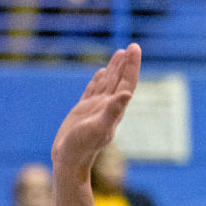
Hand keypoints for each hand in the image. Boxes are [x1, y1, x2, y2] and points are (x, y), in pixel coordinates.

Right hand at [51, 44, 141, 177]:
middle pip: (119, 80)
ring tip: (120, 53)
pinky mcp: (82, 111)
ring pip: (107, 83)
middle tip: (132, 46)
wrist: (69, 160)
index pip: (126, 82)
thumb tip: (127, 94)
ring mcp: (95, 108)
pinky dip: (98, 80)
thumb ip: (113, 111)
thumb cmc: (83, 147)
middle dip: (126, 63)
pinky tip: (101, 72)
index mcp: (114, 108)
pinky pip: (93, 90)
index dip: (132, 66)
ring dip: (114, 68)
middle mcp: (107, 106)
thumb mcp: (98, 128)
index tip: (135, 48)